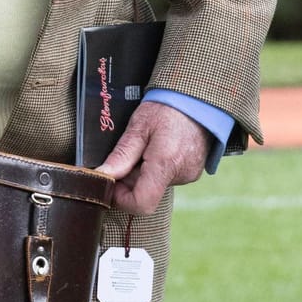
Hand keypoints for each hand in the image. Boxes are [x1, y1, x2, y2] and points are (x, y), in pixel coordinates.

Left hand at [98, 99, 209, 216]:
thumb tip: (102, 175)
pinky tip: (159, 148)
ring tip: (146, 146)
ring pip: (156, 185)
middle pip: (146, 193)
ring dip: (144, 172)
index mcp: (165, 163)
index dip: (121, 200)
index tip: (112, 184)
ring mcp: (189, 174)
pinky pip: (168, 177)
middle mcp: (180, 174)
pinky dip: (158, 168)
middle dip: (130, 179)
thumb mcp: (139, 126)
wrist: (199, 98)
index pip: (142, 203)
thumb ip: (122, 155)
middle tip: (129, 154)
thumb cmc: (167, 108)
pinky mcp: (193, 171)